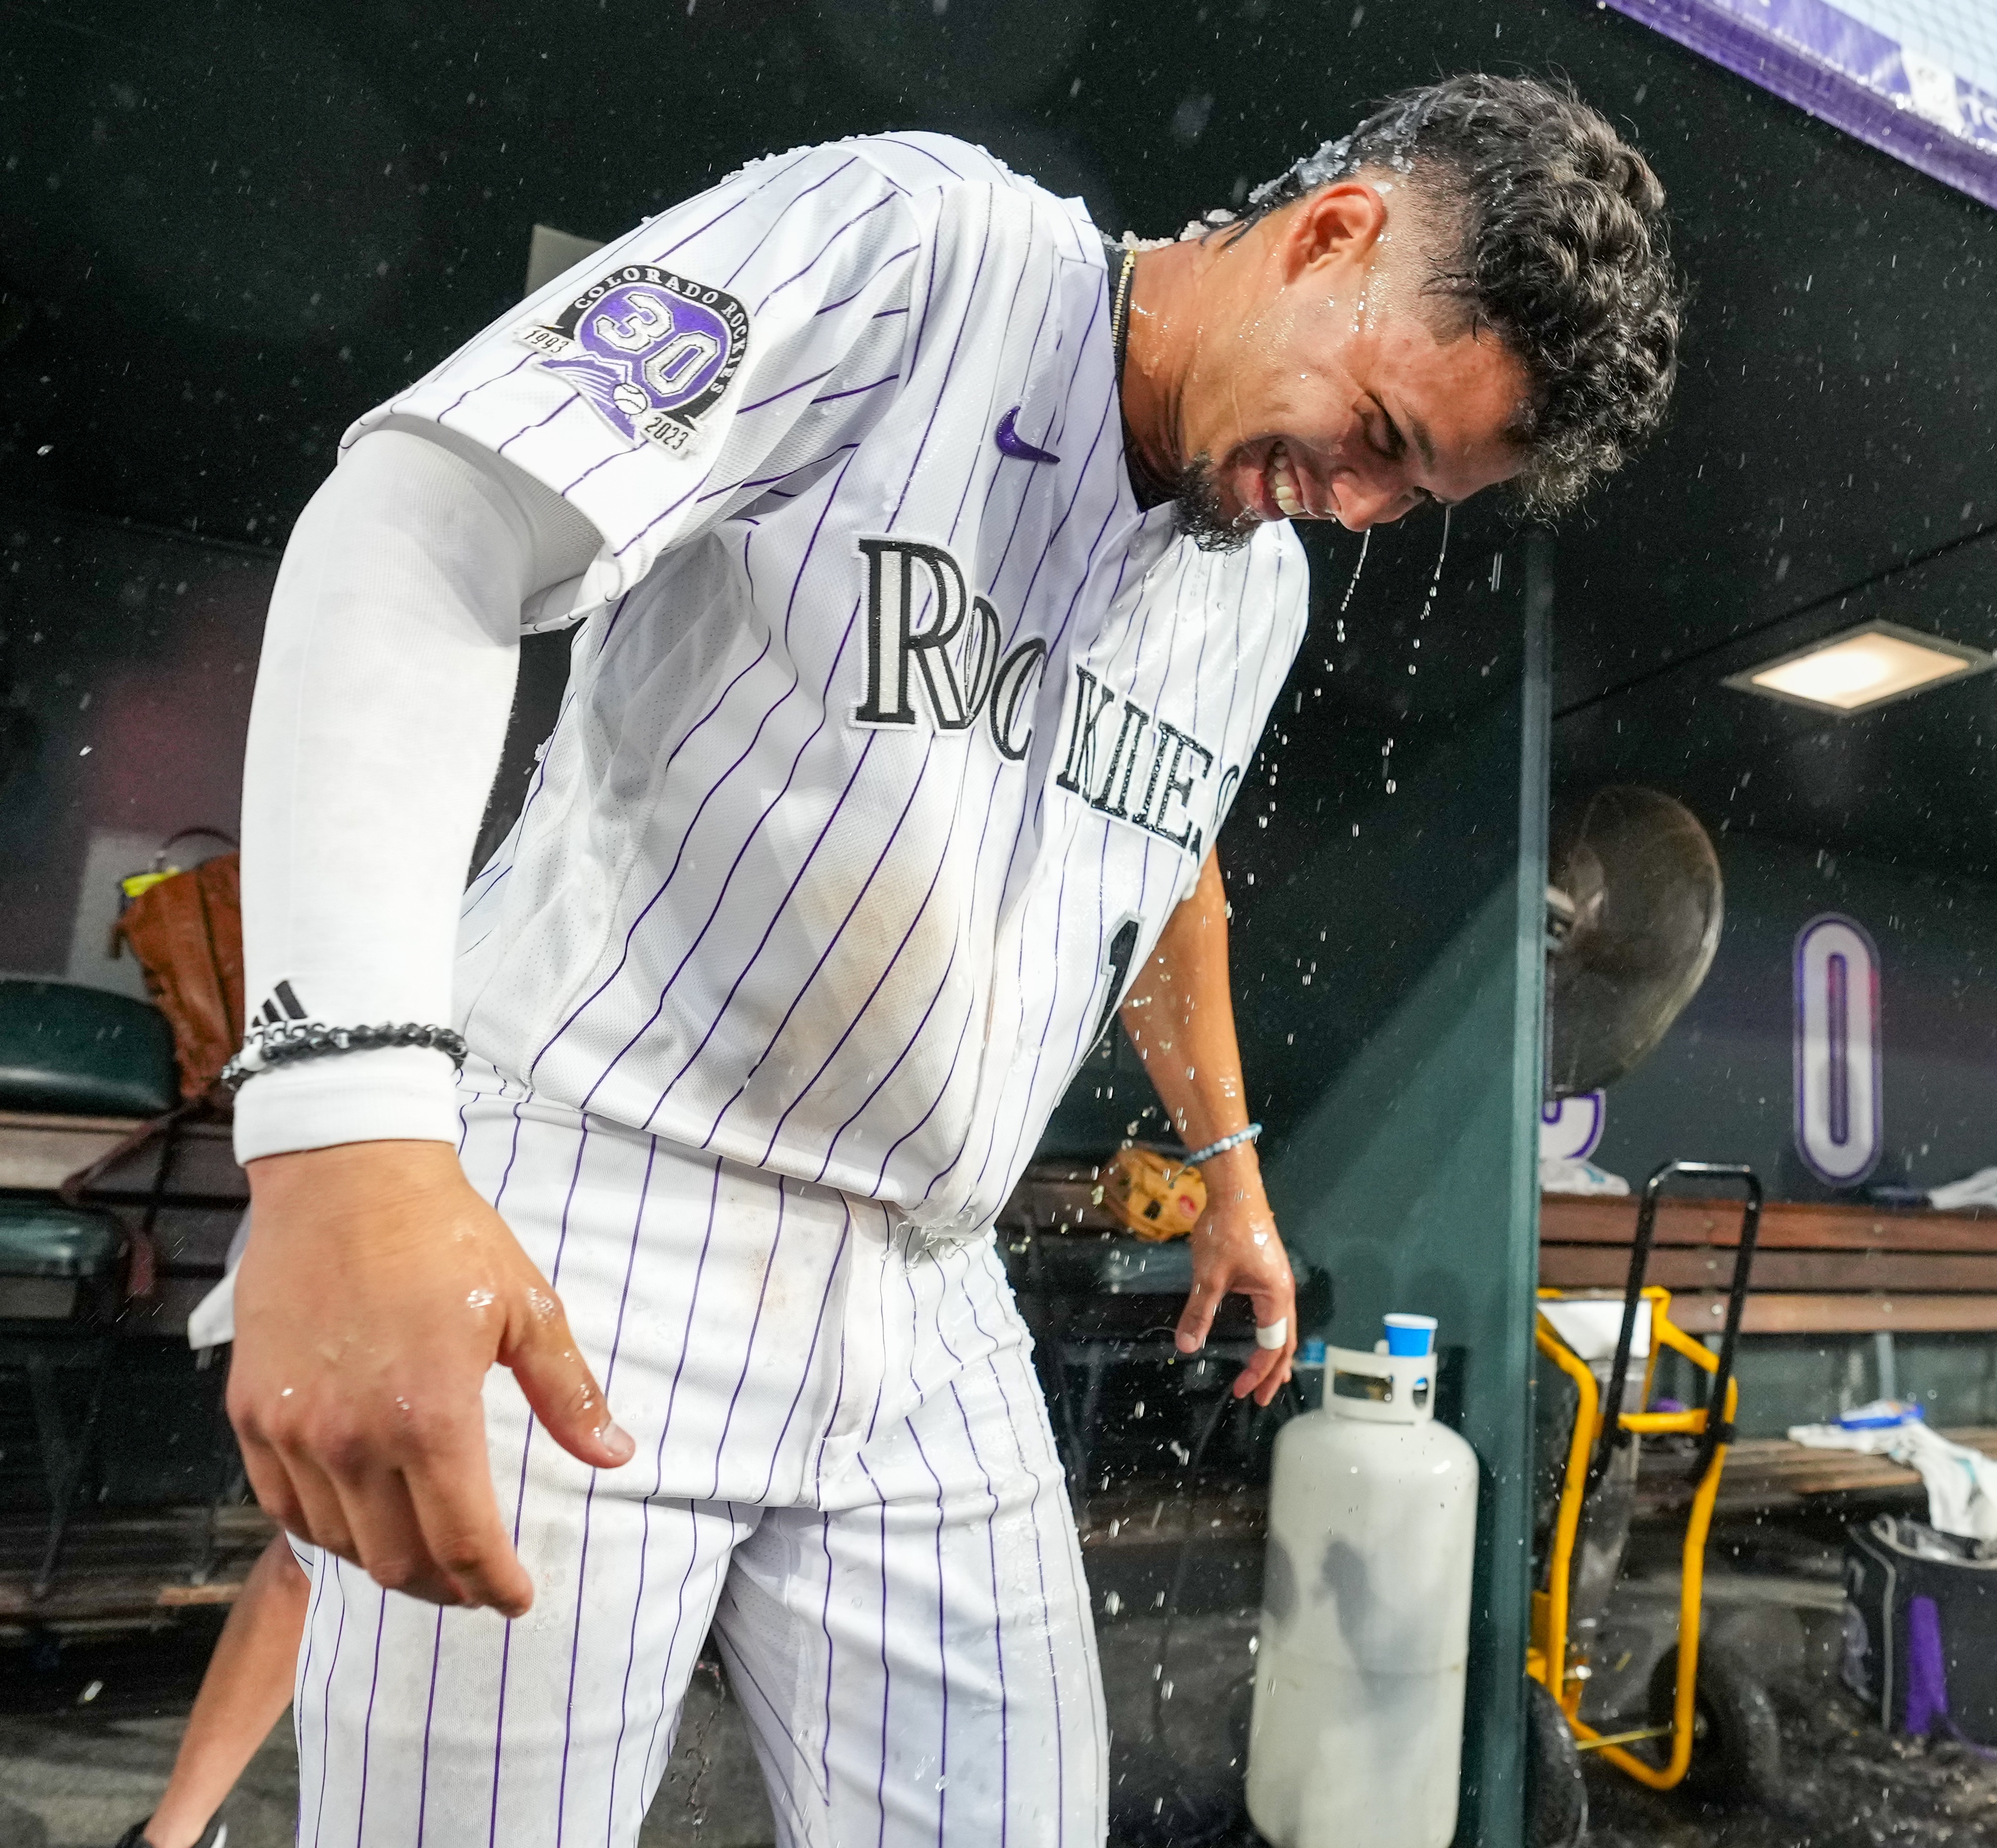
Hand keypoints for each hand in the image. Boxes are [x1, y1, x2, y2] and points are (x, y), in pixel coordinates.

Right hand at [229, 1141, 632, 1615]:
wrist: (347, 1178)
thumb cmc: (445, 1236)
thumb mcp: (527, 1308)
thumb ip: (568, 1394)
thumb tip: (617, 1457)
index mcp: (431, 1416)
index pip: (464, 1543)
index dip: (494, 1586)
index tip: (517, 1599)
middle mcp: (353, 1438)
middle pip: (398, 1561)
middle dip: (446, 1589)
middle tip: (476, 1584)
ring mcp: (293, 1429)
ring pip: (338, 1544)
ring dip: (386, 1564)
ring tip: (425, 1555)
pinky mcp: (253, 1413)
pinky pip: (282, 1507)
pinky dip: (324, 1531)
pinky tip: (358, 1520)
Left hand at [1174, 1145, 1296, 1405]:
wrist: (1235, 1190)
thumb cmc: (1225, 1230)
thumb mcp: (1208, 1276)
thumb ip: (1199, 1313)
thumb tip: (1187, 1346)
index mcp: (1276, 1296)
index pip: (1272, 1347)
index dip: (1257, 1373)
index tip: (1241, 1391)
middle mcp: (1283, 1291)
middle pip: (1286, 1342)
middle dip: (1274, 1372)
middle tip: (1262, 1397)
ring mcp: (1278, 1280)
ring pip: (1283, 1326)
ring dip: (1275, 1354)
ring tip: (1270, 1376)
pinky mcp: (1269, 1271)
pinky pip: (1276, 1312)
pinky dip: (1272, 1332)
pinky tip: (1262, 1334)